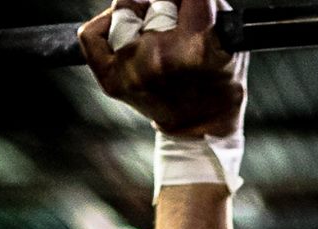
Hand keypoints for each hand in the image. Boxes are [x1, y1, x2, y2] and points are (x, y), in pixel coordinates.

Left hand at [80, 0, 248, 138]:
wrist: (202, 128)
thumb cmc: (218, 80)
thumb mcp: (226, 36)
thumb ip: (201, 4)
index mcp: (199, 45)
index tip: (180, 3)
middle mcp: (164, 57)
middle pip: (152, 1)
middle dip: (162, 8)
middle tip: (171, 26)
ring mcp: (135, 71)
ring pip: (123, 14)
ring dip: (138, 19)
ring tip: (153, 40)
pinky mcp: (114, 80)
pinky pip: (91, 36)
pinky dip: (102, 27)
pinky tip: (119, 32)